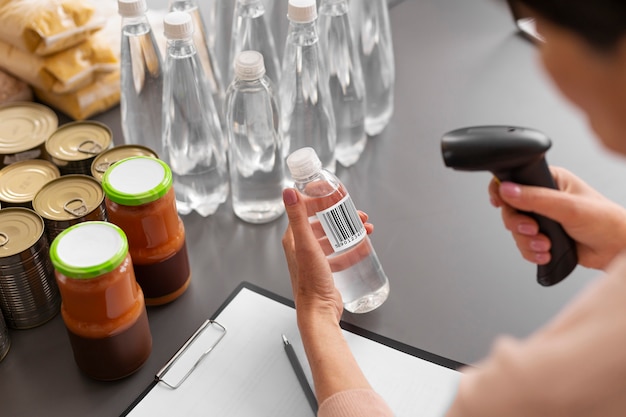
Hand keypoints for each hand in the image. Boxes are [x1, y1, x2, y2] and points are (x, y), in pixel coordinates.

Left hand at [281, 188, 372, 322]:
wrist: (320, 311)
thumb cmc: (311, 282)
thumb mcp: (306, 244)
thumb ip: (297, 216)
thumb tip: (288, 191)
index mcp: (293, 238)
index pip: (305, 210)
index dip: (320, 199)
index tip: (334, 194)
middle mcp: (300, 247)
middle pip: (322, 223)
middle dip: (340, 216)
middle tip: (357, 214)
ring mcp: (312, 259)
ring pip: (332, 237)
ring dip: (348, 230)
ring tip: (364, 229)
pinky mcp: (323, 269)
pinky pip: (337, 253)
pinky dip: (349, 248)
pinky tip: (360, 247)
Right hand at [489, 166, 625, 269]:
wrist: (617, 249)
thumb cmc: (605, 222)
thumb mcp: (569, 207)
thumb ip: (536, 198)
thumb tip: (508, 189)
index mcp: (550, 180)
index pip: (515, 180)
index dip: (502, 190)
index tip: (499, 202)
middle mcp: (544, 198)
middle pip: (511, 209)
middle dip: (519, 225)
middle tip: (532, 229)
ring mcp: (543, 218)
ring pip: (516, 231)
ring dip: (528, 242)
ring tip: (546, 245)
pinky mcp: (544, 237)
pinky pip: (524, 245)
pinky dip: (532, 252)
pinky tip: (547, 253)